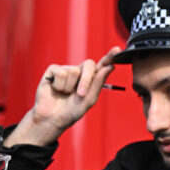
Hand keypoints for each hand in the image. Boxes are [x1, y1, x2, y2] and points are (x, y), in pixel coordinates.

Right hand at [3, 46, 120, 147]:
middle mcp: (79, 72)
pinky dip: (59, 85)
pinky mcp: (53, 70)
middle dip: (86, 80)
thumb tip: (109, 67)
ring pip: (73, 71)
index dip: (109, 57)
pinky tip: (55, 90)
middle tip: (80, 94)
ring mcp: (66, 69)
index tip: (116, 50)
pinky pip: (61, 73)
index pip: (101, 65)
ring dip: (69, 87)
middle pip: (88, 64)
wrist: (52, 118)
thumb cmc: (70, 112)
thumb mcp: (88, 101)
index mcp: (90, 79)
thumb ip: (98, 84)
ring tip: (64, 94)